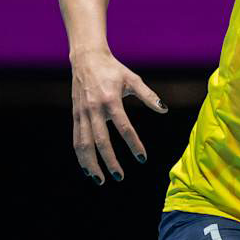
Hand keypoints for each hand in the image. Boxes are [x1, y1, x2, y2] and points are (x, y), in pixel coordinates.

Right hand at [70, 48, 166, 184]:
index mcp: (111, 100)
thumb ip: (148, 96)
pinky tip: (88, 168)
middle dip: (110, 161)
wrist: (86, 59)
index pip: (124, 127)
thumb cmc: (113, 70)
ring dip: (91, 164)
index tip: (142, 158)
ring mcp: (82, 113)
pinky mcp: (75, 115)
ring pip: (84, 144)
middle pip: (101, 141)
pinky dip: (81, 155)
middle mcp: (94, 109)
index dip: (134, 144)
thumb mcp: (133, 79)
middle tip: (120, 177)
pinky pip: (76, 139)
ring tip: (100, 180)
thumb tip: (164, 110)